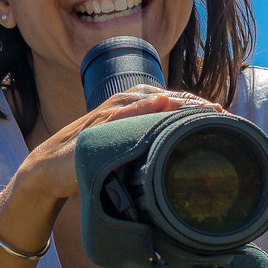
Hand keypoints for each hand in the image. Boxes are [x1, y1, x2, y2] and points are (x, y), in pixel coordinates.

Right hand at [13, 84, 218, 203]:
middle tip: (219, 112)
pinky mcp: (94, 127)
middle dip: (192, 102)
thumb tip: (175, 160)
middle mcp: (119, 105)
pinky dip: (140, 105)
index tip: (220, 114)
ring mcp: (106, 114)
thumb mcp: (120, 154)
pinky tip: (159, 101)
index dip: (193, 106)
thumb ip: (142, 148)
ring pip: (146, 98)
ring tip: (200, 107)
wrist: (48, 171)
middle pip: (163, 95)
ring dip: (175, 101)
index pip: (167, 101)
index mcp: (128, 110)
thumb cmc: (86, 162)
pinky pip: (120, 112)